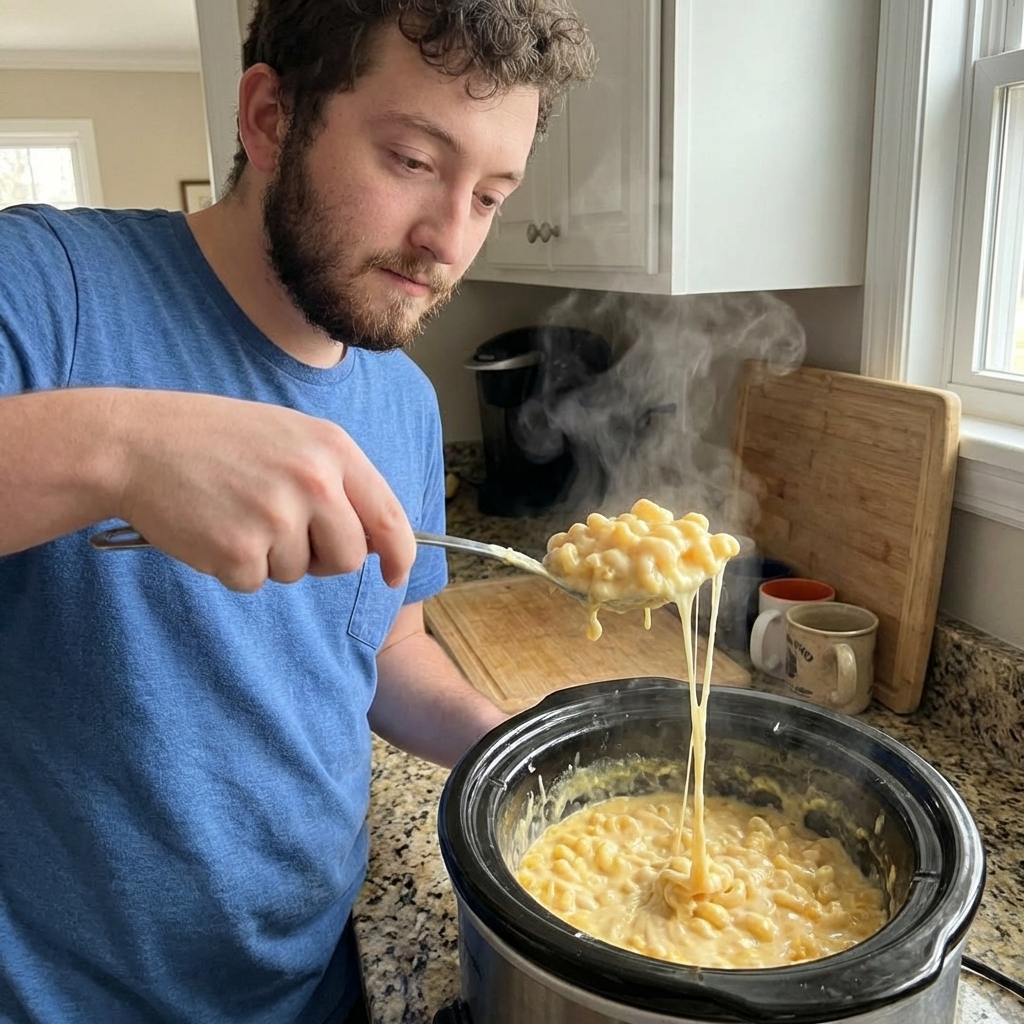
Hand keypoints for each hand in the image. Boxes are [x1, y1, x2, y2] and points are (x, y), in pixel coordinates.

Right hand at [113, 389, 414, 591]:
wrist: (138, 443)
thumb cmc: (216, 440)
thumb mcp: (291, 437)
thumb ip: (335, 479)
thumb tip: (375, 538)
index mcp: (332, 449)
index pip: (389, 515)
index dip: (401, 553)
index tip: (396, 574)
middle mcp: (313, 482)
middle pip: (350, 556)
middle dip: (324, 558)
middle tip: (281, 530)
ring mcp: (277, 517)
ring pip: (299, 572)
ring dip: (271, 558)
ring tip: (237, 513)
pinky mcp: (239, 551)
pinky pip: (255, 583)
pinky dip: (235, 567)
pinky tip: (213, 528)